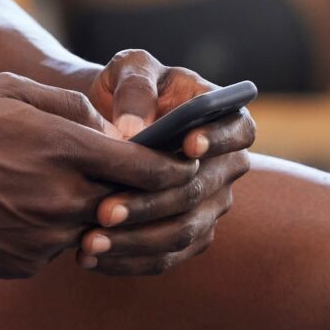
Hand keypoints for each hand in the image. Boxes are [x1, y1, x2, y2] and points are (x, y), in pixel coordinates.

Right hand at [0, 72, 207, 278]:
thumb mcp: (9, 90)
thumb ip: (69, 105)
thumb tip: (111, 126)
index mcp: (60, 149)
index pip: (143, 168)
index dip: (172, 169)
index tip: (184, 166)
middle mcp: (57, 198)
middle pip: (124, 204)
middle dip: (133, 193)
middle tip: (133, 181)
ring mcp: (40, 237)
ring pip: (90, 228)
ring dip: (88, 211)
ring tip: (53, 187)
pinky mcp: (22, 264)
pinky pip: (55, 248)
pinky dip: (51, 231)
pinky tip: (18, 208)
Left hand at [77, 50, 254, 276]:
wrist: (107, 120)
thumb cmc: (126, 88)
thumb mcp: (130, 69)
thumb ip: (135, 87)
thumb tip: (132, 131)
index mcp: (225, 119)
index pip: (239, 131)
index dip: (218, 139)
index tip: (187, 144)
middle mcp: (226, 167)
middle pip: (199, 191)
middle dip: (151, 203)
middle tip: (104, 211)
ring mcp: (211, 205)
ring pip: (183, 231)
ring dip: (136, 241)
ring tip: (90, 241)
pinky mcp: (188, 235)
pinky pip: (166, 257)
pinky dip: (129, 261)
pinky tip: (91, 258)